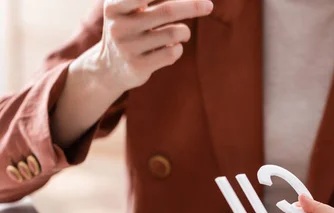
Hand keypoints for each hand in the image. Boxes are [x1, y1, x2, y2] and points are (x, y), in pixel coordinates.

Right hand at [95, 0, 212, 91]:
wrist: (109, 68)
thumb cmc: (129, 29)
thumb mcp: (128, 8)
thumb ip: (152, 1)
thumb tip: (191, 0)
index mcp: (114, 6)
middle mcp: (118, 26)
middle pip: (167, 10)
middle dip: (193, 6)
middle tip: (208, 6)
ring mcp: (128, 48)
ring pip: (174, 33)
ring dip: (184, 32)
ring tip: (182, 33)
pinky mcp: (139, 66)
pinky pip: (172, 53)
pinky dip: (178, 49)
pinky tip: (171, 49)